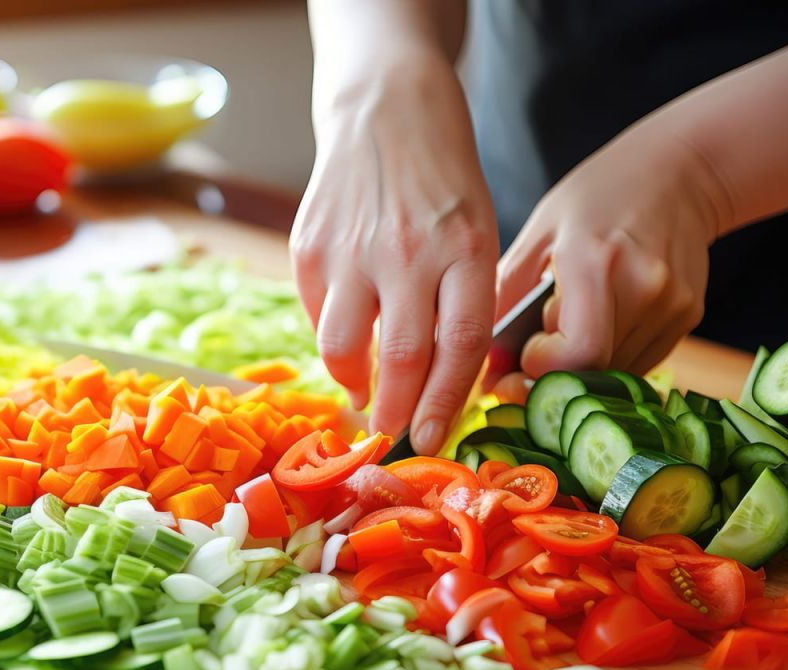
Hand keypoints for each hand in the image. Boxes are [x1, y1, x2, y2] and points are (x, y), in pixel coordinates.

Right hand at [291, 55, 499, 453]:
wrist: (386, 110)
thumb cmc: (443, 181)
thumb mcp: (477, 233)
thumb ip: (463, 302)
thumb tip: (440, 384)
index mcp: (465, 248)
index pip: (459, 346)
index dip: (446, 404)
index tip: (434, 441)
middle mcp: (409, 251)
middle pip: (403, 358)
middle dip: (398, 414)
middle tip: (395, 437)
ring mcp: (353, 248)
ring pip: (345, 348)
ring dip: (356, 386)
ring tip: (366, 397)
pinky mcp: (310, 246)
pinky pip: (317, 316)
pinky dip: (331, 342)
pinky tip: (347, 343)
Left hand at [496, 126, 730, 376]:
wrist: (681, 171)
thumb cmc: (598, 196)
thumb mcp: (539, 232)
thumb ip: (506, 297)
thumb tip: (484, 364)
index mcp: (596, 261)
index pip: (578, 354)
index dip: (542, 369)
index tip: (522, 354)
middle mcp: (643, 287)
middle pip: (595, 372)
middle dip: (555, 377)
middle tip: (529, 360)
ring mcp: (673, 304)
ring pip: (617, 374)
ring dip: (582, 370)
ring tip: (563, 335)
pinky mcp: (688, 315)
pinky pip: (639, 361)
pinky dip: (609, 358)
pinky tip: (596, 326)